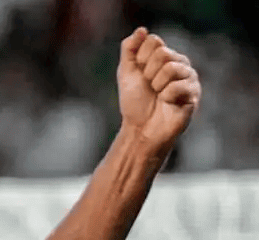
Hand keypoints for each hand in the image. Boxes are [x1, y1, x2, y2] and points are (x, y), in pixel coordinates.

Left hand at [117, 27, 201, 148]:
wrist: (140, 128)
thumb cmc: (135, 102)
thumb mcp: (126, 72)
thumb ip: (130, 49)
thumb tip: (141, 30)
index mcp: (165, 56)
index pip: (153, 41)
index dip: (140, 59)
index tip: (140, 75)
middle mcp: (180, 63)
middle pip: (163, 53)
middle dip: (148, 73)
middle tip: (150, 87)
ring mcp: (189, 77)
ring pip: (171, 67)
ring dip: (157, 85)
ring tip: (158, 95)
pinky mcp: (194, 93)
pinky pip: (177, 85)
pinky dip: (166, 96)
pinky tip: (167, 103)